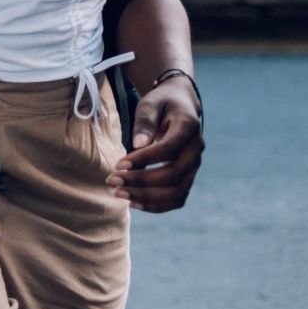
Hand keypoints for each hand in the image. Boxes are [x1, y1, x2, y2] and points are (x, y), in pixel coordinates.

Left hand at [107, 77, 203, 211]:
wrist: (180, 105)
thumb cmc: (161, 104)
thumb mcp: (150, 103)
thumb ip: (145, 121)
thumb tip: (138, 145)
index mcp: (189, 127)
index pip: (169, 150)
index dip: (143, 160)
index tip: (118, 164)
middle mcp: (196, 150)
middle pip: (173, 176)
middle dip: (140, 182)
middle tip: (111, 180)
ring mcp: (194, 166)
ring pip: (177, 193)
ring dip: (147, 198)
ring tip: (118, 193)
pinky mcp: (188, 177)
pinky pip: (177, 199)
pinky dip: (156, 205)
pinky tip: (133, 202)